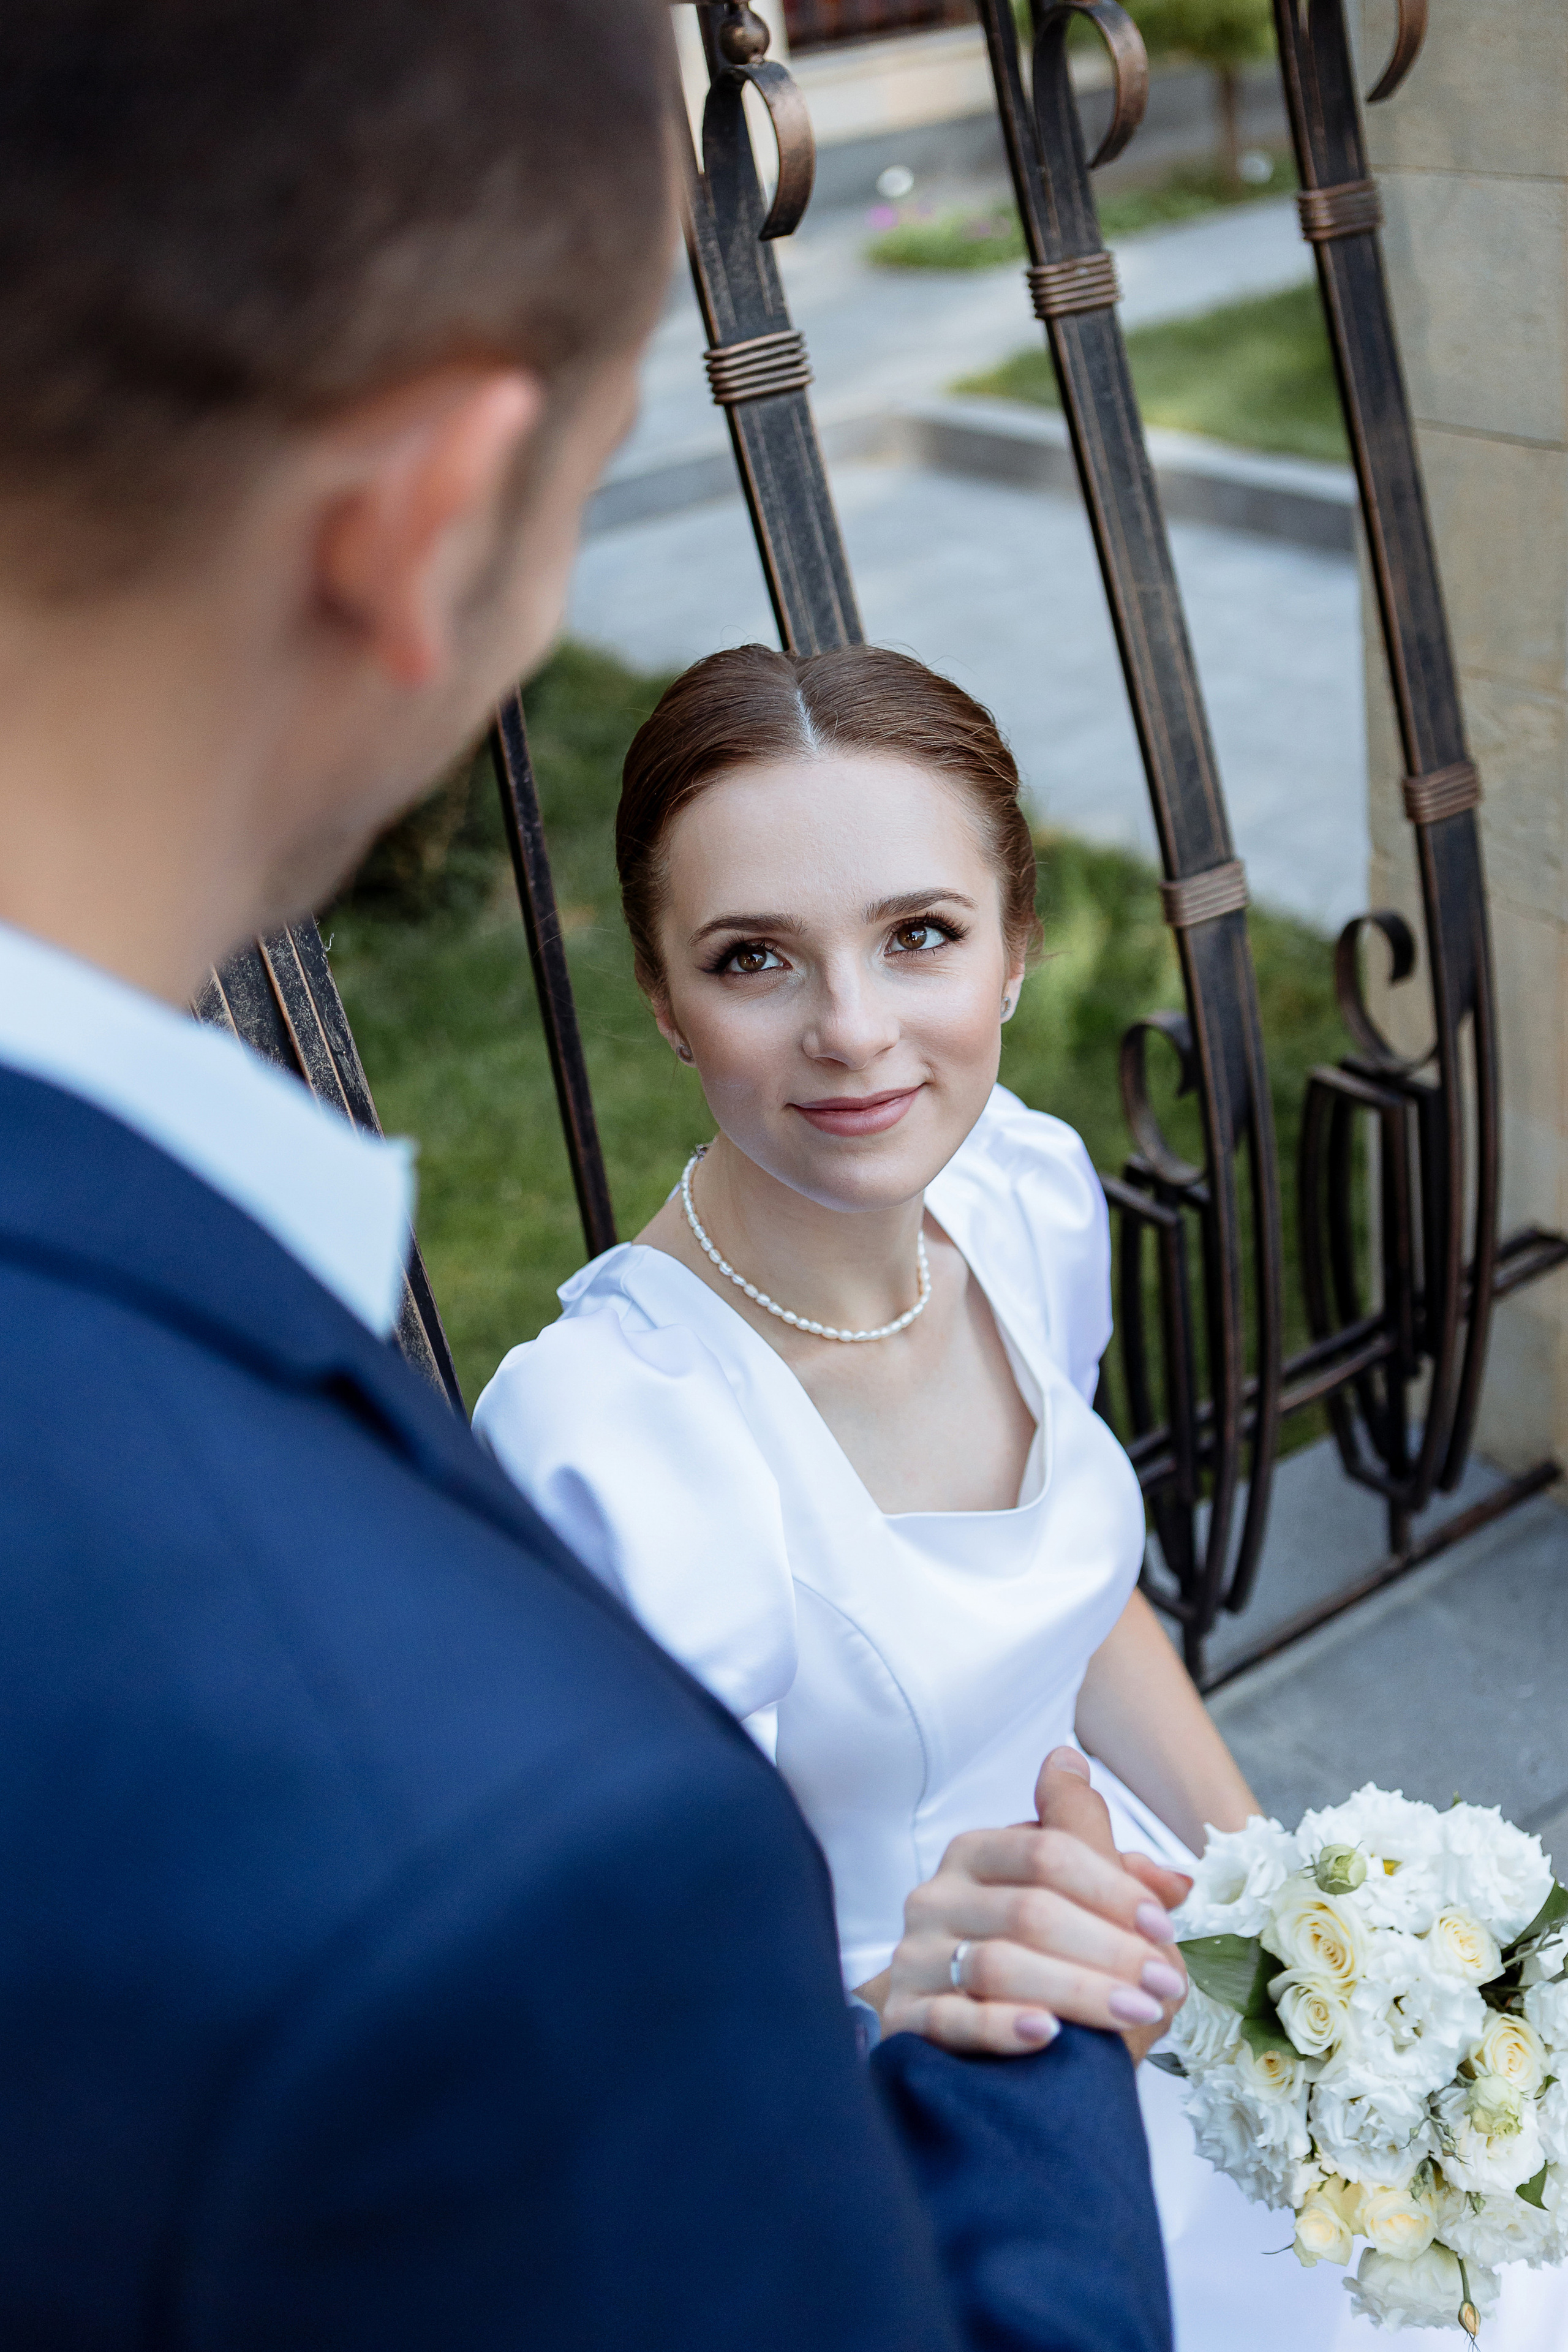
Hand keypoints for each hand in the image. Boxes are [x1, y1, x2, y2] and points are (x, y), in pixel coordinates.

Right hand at [862, 1749, 1189, 2057]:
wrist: (973, 2052)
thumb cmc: (1037, 1973)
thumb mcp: (1079, 1920)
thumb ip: (1120, 1890)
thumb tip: (1176, 1880)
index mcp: (977, 1855)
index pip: (1047, 1851)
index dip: (1112, 1886)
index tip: (1161, 1924)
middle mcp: (938, 1897)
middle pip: (1029, 1909)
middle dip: (1109, 1947)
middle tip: (1161, 1983)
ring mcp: (915, 1957)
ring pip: (997, 1963)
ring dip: (1077, 1989)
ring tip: (1134, 2012)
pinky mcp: (904, 2018)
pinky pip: (953, 2019)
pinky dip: (1004, 2025)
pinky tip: (1049, 2034)